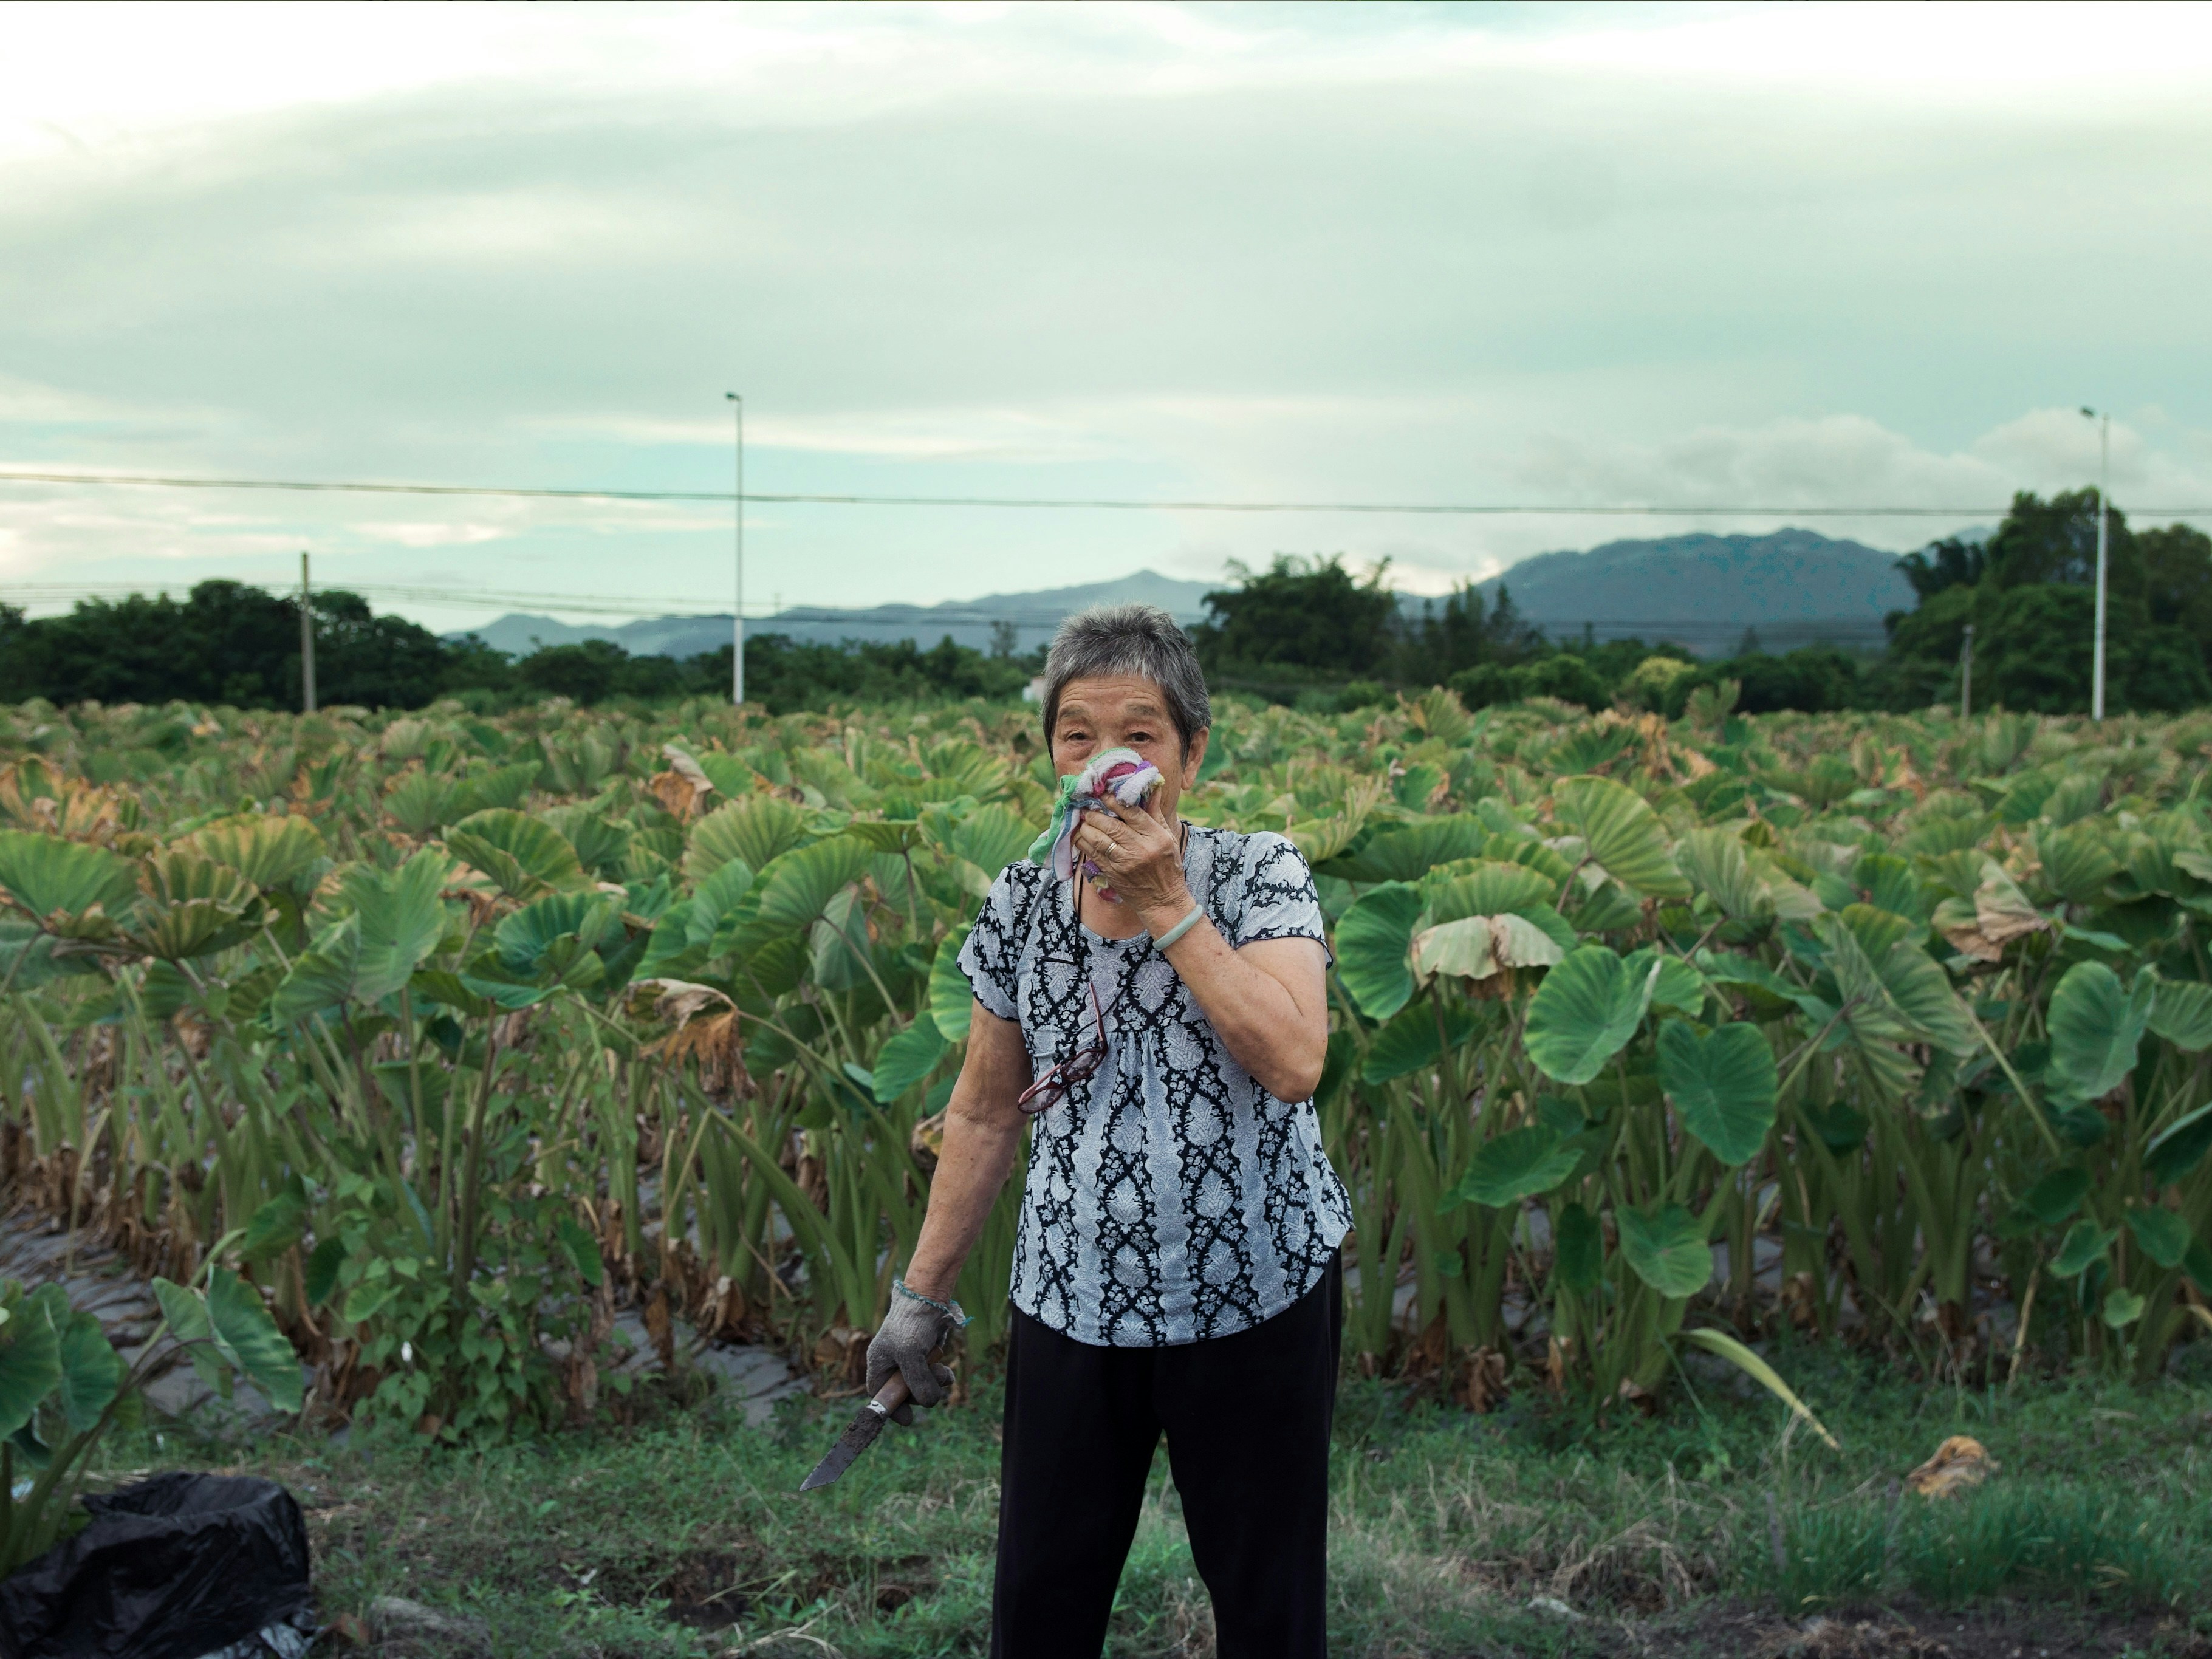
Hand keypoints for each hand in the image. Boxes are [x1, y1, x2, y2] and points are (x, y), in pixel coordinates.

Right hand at [864, 1295, 956, 1425]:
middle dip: (920, 1393)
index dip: (892, 1408)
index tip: (908, 1419)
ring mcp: (911, 1360)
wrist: (929, 1298)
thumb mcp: (910, 1354)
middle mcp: (894, 1363)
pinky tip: (945, 1370)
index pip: (880, 1394)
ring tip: (941, 1372)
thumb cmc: (912, 1323)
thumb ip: (917, 1381)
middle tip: (932, 1386)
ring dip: (934, 1383)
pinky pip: (934, 1376)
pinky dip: (941, 1376)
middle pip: (905, 1394)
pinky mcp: (927, 1356)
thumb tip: (928, 1403)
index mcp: (879, 1362)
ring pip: (923, 1385)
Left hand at [1071, 796, 1189, 929]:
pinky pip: (1092, 854)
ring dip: (1086, 827)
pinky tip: (1082, 835)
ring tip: (1084, 819)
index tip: (1103, 794)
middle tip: (1088, 807)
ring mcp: (1124, 863)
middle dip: (1095, 814)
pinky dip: (1084, 842)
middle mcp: (1139, 849)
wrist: (1162, 900)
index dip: (1114, 801)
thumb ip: (1156, 814)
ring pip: (1098, 839)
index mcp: (1156, 837)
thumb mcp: (1169, 838)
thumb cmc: (1168, 867)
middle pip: (1111, 826)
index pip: (1132, 813)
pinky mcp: (1112, 873)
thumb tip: (1153, 788)